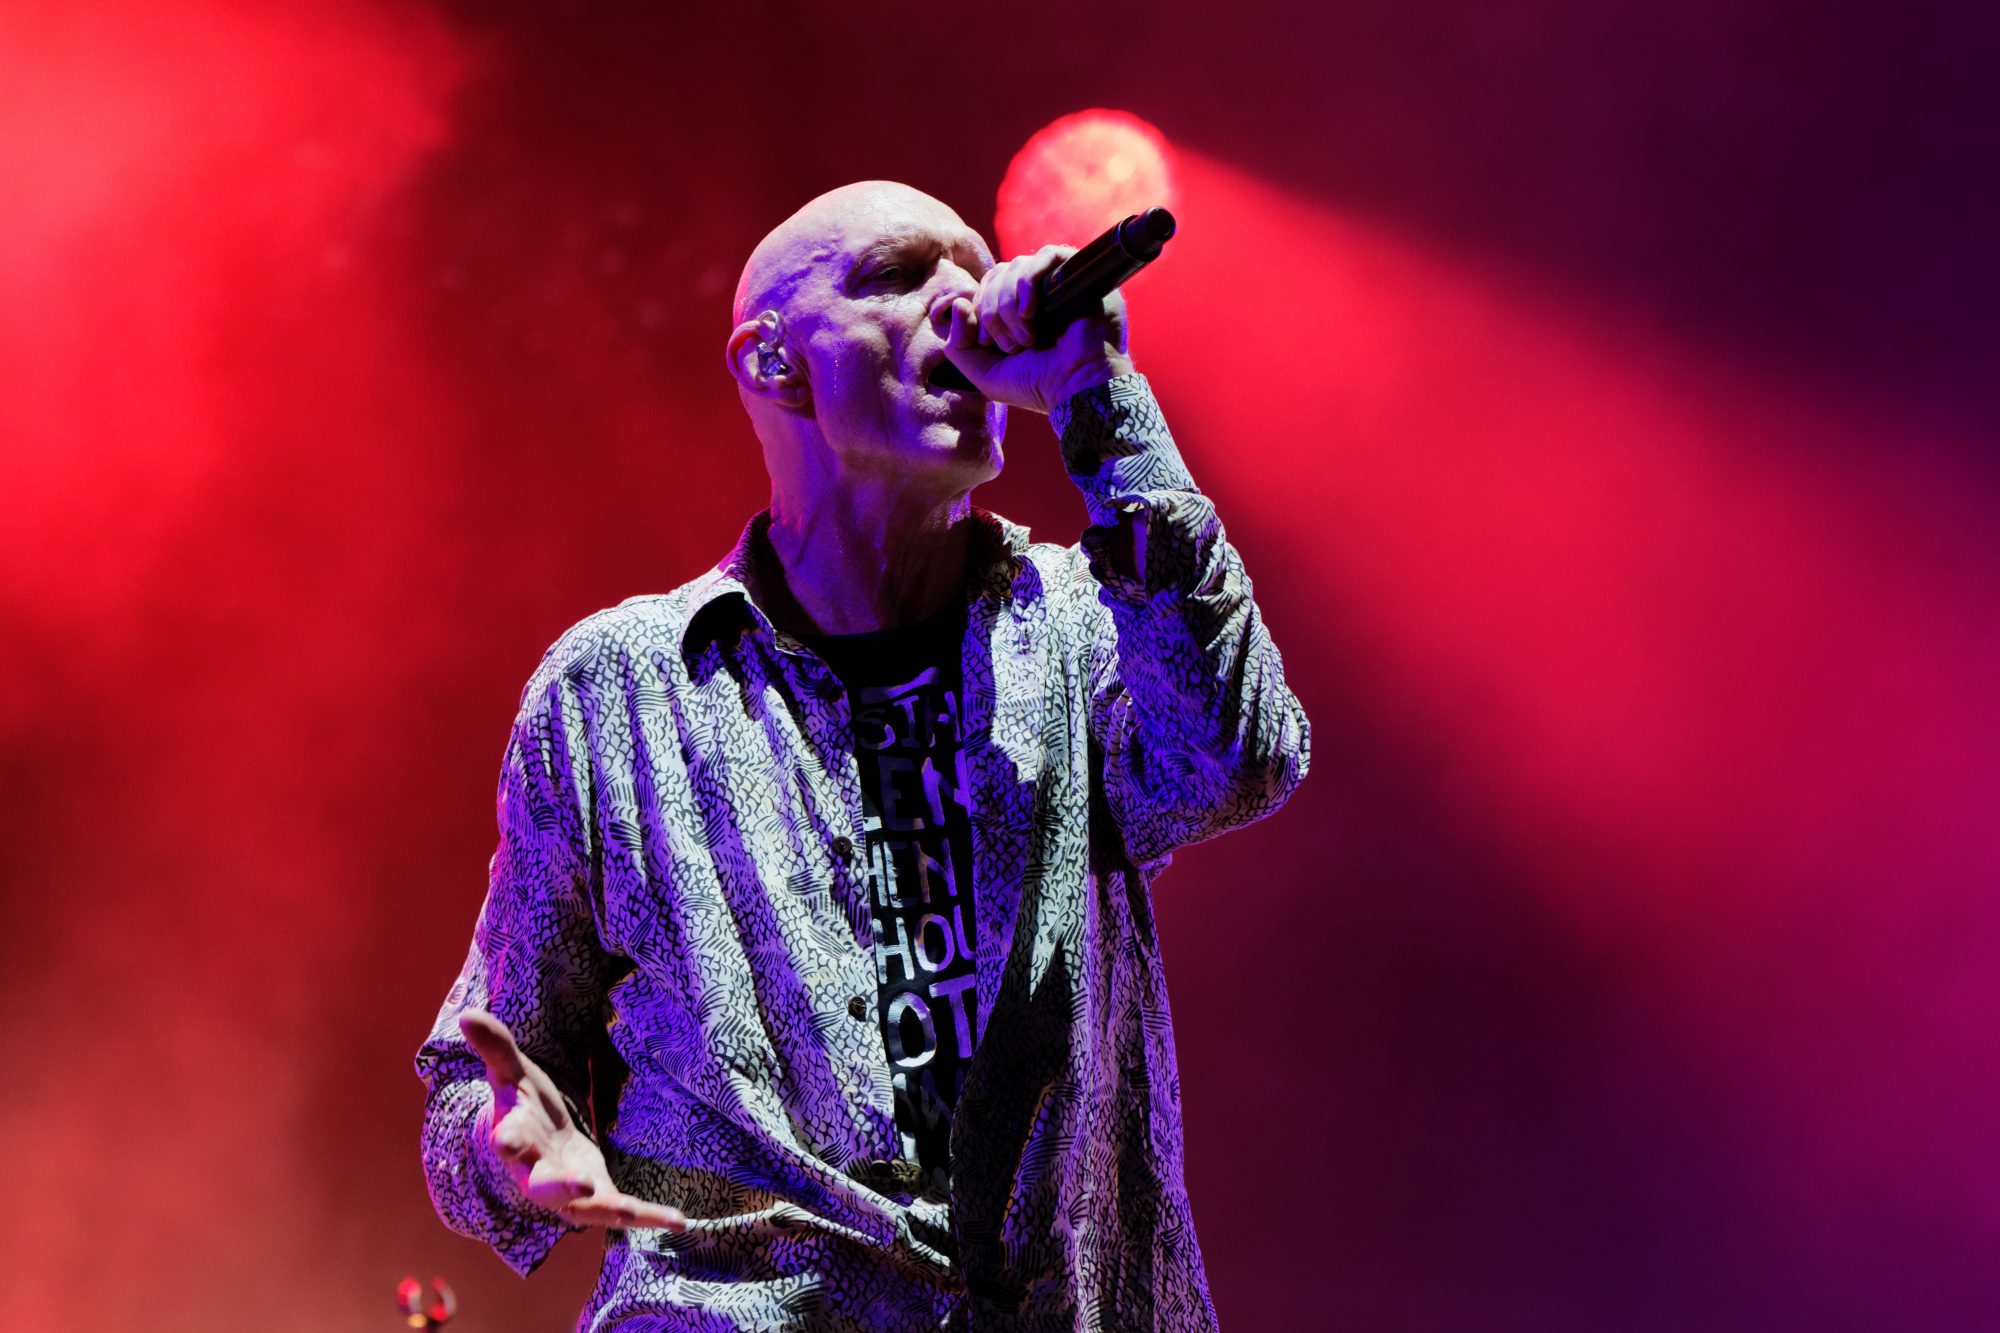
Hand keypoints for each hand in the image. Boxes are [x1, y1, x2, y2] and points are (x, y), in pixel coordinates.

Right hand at [459, 1011, 685, 1230]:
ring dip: (610, 1210)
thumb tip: (466, 1014)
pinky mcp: (597, 1198)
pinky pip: (623, 1213)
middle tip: (581, 1186)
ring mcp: (568, 1192)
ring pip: (585, 1208)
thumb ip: (495, 1047)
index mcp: (517, 1139)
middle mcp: (538, 1173)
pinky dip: (649, 1217)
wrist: (537, 1144)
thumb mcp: (514, 1074)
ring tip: (634, 1211)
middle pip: (544, 1186)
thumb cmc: (526, 1106)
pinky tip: (680, 1221)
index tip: (503, 1140)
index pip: (509, 1140)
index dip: (507, 1140)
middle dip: (560, 1187)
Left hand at [933, 244, 1135, 414]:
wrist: (1079, 387)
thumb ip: (958, 344)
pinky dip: (1028, 283)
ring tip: (1028, 338)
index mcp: (1016, 311)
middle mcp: (1037, 294)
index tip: (988, 345)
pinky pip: (1046, 255)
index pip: (985, 287)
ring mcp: (1057, 282)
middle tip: (1013, 346)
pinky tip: (1031, 312)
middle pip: (997, 274)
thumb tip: (958, 303)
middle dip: (993, 312)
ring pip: (1015, 266)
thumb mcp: (984, 373)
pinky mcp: (1078, 274)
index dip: (979, 311)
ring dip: (1009, 305)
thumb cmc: (1036, 386)